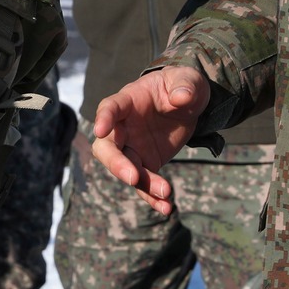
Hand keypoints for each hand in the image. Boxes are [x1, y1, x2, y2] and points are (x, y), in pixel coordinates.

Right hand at [90, 66, 211, 215]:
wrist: (189, 104)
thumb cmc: (182, 86)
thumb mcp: (188, 80)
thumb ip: (185, 85)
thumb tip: (181, 98)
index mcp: (129, 101)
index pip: (110, 107)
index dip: (104, 118)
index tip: (100, 129)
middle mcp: (123, 127)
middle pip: (107, 147)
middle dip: (115, 163)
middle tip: (132, 177)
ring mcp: (132, 148)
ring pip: (126, 170)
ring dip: (142, 184)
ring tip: (165, 193)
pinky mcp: (145, 164)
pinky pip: (143, 184)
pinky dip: (152, 197)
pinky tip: (166, 207)